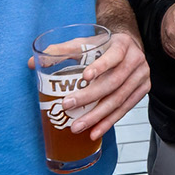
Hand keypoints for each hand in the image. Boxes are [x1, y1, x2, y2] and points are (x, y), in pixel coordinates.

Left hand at [29, 30, 149, 139]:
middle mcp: (136, 59)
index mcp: (122, 44)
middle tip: (68, 106)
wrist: (128, 47)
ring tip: (78, 127)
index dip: (101, 66)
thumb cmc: (104, 46)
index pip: (114, 55)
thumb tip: (32, 62)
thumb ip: (61, 51)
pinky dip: (109, 121)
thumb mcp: (85, 43)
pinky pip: (125, 109)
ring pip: (119, 99)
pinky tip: (95, 131)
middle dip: (90, 98)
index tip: (85, 77)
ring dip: (98, 116)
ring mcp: (141, 76)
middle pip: (114, 82)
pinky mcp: (142, 90)